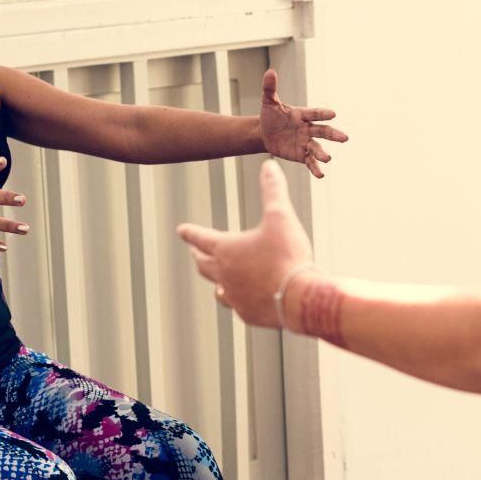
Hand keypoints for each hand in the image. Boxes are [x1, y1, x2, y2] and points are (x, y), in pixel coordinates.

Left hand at [178, 161, 316, 328]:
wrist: (300, 297)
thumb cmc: (288, 255)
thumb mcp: (281, 217)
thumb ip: (273, 190)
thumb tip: (269, 165)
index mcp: (226, 249)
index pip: (201, 237)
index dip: (190, 232)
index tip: (181, 230)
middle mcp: (224, 274)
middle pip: (203, 264)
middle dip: (199, 255)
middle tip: (195, 252)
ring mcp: (235, 297)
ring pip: (217, 288)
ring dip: (216, 280)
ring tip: (217, 280)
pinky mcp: (248, 314)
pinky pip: (237, 306)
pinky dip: (238, 299)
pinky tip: (243, 300)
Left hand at [259, 69, 348, 178]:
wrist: (265, 133)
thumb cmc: (270, 115)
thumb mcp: (268, 102)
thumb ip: (270, 88)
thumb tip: (270, 71)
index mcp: (302, 115)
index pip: (314, 114)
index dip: (322, 114)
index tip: (333, 114)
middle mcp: (308, 129)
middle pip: (323, 132)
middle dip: (333, 135)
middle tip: (344, 138)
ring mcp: (306, 142)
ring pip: (317, 148)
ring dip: (323, 154)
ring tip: (328, 159)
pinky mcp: (301, 155)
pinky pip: (310, 162)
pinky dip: (315, 168)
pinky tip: (321, 174)